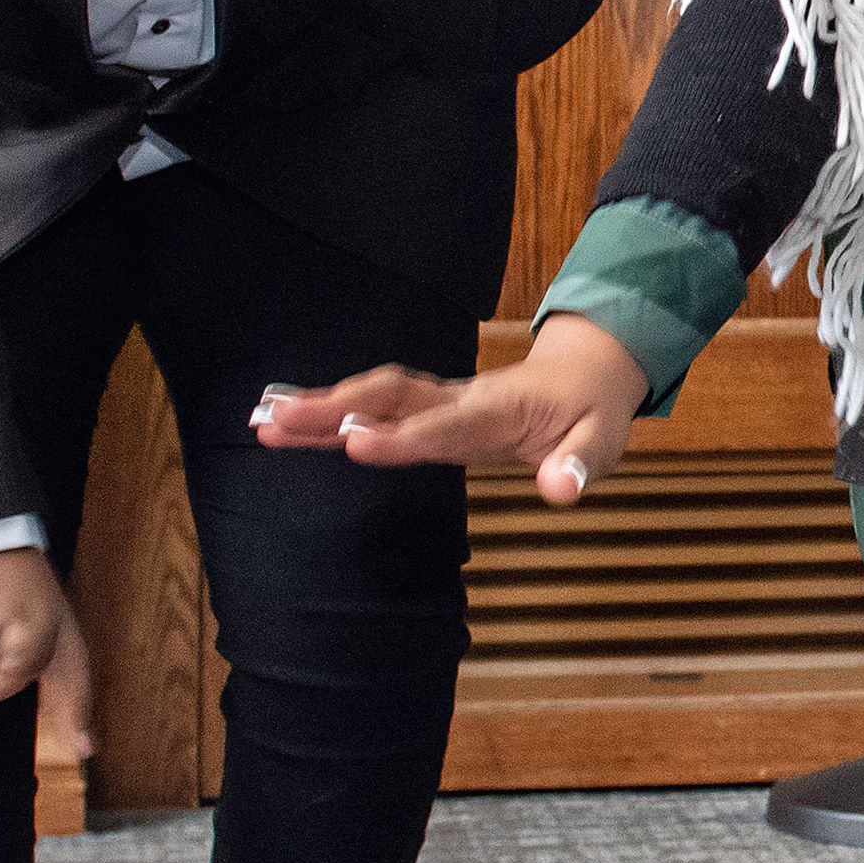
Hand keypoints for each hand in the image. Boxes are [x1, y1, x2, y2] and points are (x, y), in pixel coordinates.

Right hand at [256, 317, 646, 509]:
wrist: (585, 372)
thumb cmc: (589, 411)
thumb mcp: (601, 441)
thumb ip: (578, 464)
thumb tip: (560, 490)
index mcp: (499, 409)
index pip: (445, 425)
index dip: (403, 437)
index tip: (355, 446)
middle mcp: (459, 399)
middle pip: (390, 399)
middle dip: (336, 410)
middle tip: (279, 422)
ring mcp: (438, 401)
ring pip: (373, 399)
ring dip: (319, 409)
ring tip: (262, 424)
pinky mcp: (426, 410)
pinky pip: (373, 409)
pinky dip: (328, 415)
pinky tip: (284, 424)